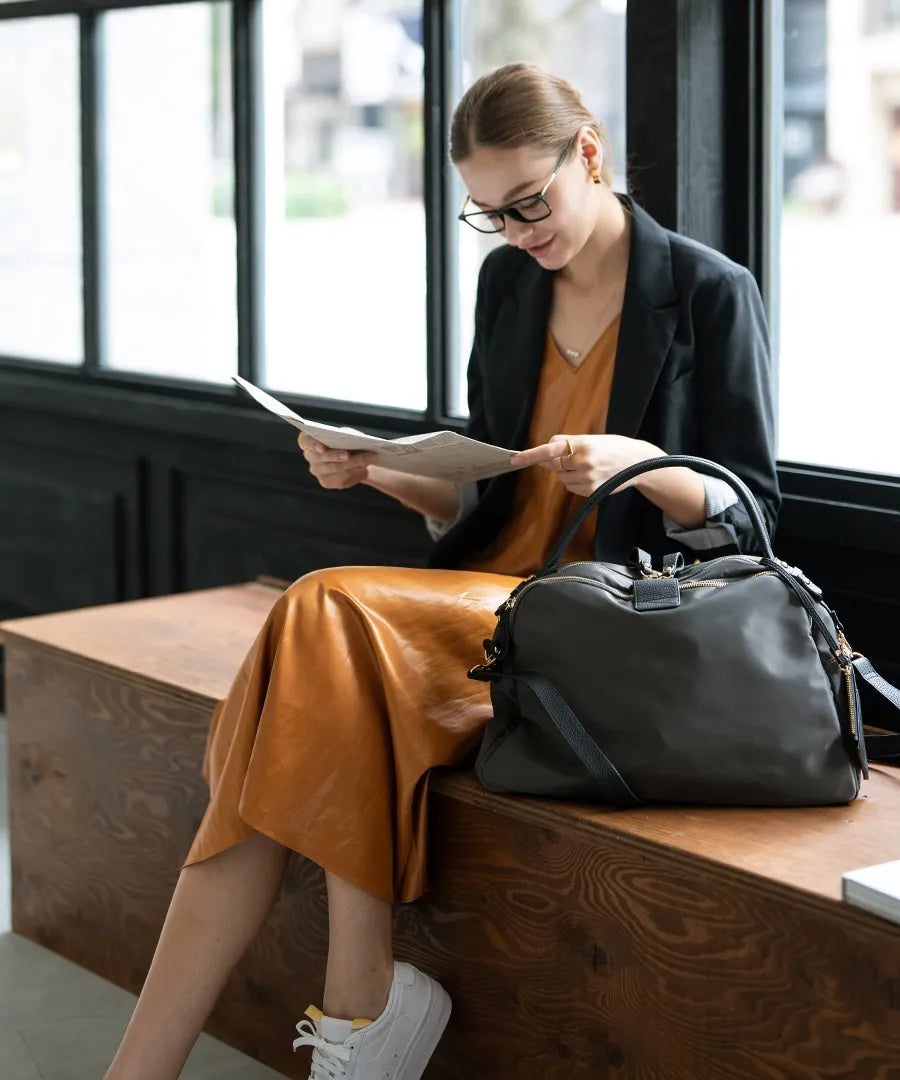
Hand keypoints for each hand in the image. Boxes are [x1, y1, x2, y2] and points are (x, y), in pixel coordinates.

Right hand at [298, 434, 377, 489]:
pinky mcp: (327, 483)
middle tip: (348, 455)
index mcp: (309, 441)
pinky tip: (365, 467)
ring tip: (368, 457)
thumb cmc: (347, 441)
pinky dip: (355, 471)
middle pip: (320, 458)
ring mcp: (317, 471)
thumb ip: (346, 436)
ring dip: (353, 463)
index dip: (313, 445)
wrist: (354, 456)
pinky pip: (341, 478)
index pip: (305, 441)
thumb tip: (354, 442)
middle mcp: (310, 457)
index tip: (322, 448)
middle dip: (335, 456)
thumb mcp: (346, 434)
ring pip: (334, 469)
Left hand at [510, 434, 661, 497]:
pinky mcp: (590, 490)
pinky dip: (574, 481)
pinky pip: (570, 487)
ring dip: (566, 472)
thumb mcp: (591, 439)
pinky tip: (589, 475)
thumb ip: (567, 443)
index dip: (531, 455)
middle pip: (554, 465)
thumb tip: (545, 453)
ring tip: (587, 466)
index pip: (550, 449)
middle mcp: (583, 461)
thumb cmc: (613, 447)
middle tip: (573, 457)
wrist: (638, 462)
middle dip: (557, 462)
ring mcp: (587, 478)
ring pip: (561, 478)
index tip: (514, 459)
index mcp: (582, 444)